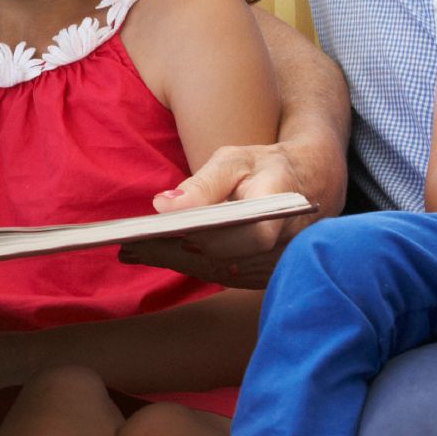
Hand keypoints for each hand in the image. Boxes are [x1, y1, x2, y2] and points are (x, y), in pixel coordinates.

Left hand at [118, 141, 339, 288]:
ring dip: (175, 263)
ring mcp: (276, 266)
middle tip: (128, 248)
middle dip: (174, 254)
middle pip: (224, 259)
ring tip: (132, 252)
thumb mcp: (236, 160)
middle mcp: (285, 245)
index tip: (170, 235)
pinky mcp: (263, 275)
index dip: (212, 239)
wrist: (308, 183)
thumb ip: (203, 182)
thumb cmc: (266, 166)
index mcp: (282, 209)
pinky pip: (222, 274)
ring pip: (219, 271)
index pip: (250, 235)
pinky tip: (156, 256)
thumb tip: (164, 206)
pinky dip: (189, 265)